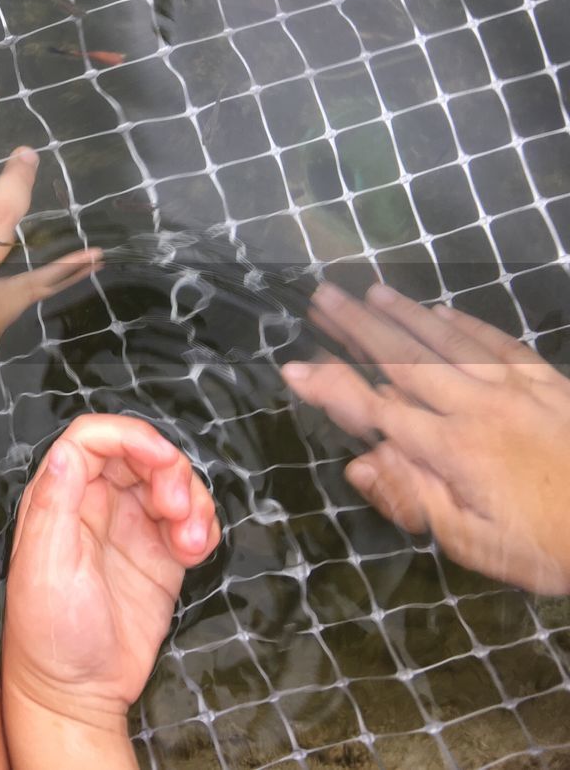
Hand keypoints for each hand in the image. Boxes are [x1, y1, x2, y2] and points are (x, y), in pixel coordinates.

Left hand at [2, 414, 219, 725]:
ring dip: (191, 500)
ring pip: (169, 483)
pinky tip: (195, 551)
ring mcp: (129, 529)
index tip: (159, 458)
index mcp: (58, 498)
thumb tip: (66, 452)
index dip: (130, 436)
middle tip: (175, 507)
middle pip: (139, 455)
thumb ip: (55, 503)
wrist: (77, 693)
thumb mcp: (46, 566)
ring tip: (189, 539)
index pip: (92, 439)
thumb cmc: (48, 633)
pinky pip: (188, 521)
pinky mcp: (159, 557)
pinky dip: (201, 526)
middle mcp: (93, 505)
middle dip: (168, 469)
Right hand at [283, 282, 569, 593]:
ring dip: (402, 314)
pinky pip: (497, 342)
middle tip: (322, 298)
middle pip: (403, 359)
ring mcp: (514, 387)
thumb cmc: (552, 545)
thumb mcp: (477, 544)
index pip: (375, 410)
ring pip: (445, 341)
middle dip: (357, 327)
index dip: (331, 388)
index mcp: (452, 450)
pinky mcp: (548, 381)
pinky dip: (464, 323)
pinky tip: (441, 311)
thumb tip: (360, 462)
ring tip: (367, 291)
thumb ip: (417, 500)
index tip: (292, 367)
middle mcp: (475, 406)